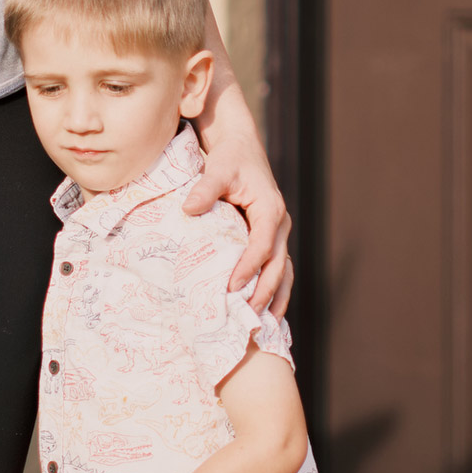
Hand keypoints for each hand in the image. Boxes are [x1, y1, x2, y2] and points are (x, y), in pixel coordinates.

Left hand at [179, 130, 291, 316]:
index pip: (262, 246)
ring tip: (265, 325)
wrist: (241, 147)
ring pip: (283, 271)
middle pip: (277, 265)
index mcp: (270, 209)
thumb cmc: (230, 158)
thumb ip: (205, 188)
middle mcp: (279, 224)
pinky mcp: (271, 238)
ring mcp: (277, 233)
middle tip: (248, 317)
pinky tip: (266, 311)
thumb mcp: (218, 168)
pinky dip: (274, 290)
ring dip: (275, 298)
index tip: (232, 287)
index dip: (249, 268)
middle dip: (264, 292)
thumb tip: (189, 208)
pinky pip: (277, 268)